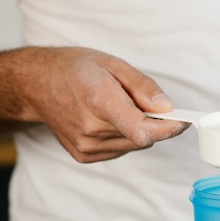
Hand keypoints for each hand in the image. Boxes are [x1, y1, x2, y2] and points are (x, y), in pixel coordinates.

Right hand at [23, 47, 188, 162]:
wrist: (36, 85)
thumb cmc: (74, 69)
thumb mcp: (112, 64)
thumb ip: (143, 87)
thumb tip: (167, 108)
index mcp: (98, 101)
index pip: (143, 130)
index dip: (168, 128)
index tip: (183, 121)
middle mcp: (90, 129)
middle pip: (142, 138)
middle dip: (153, 124)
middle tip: (145, 103)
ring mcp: (85, 146)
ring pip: (132, 146)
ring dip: (136, 130)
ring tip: (117, 107)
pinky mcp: (84, 156)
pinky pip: (119, 151)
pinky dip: (122, 137)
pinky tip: (107, 120)